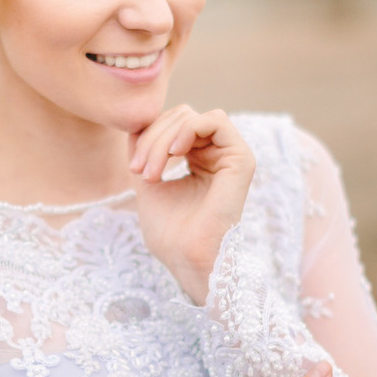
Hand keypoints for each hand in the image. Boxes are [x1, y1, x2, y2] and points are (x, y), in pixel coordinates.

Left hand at [129, 106, 254, 303]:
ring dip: (164, 139)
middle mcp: (217, 155)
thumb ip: (144, 151)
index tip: (134, 170)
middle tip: (139, 172)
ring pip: (192, 117)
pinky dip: (188, 130)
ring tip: (152, 172)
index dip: (148, 137)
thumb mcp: (148, 182)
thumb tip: (136, 124)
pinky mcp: (241, 159)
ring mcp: (231, 156)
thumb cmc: (170, 233)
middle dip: (153, 139)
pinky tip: (175, 153)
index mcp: (199, 159)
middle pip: (180, 116)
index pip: (172, 124)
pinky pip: (215, 121)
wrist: (187, 259)